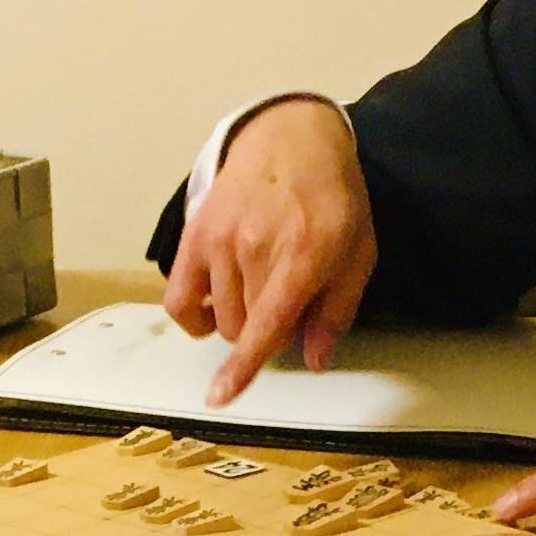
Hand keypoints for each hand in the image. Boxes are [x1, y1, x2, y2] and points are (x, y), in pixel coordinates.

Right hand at [162, 99, 376, 404]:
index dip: (243, 367)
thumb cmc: (331, 198)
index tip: (219, 396)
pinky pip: (178, 297)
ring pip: (217, 319)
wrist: (292, 138)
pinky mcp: (195, 234)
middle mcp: (255, 247)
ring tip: (257, 289)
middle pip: (245, 328)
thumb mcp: (358, 253)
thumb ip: (337, 310)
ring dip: (237, 320)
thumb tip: (316, 359)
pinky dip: (194, 315)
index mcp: (303, 255)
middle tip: (284, 299)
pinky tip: (214, 305)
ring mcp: (220, 240)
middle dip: (265, 329)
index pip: (266, 324)